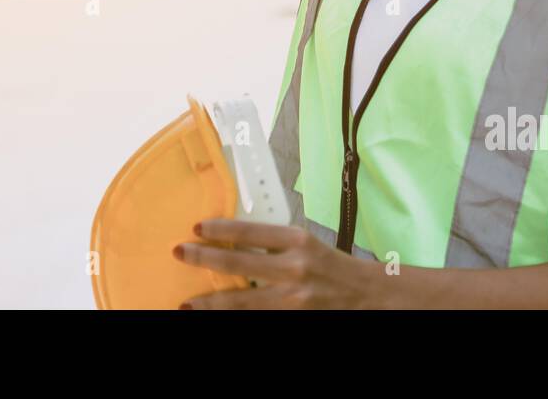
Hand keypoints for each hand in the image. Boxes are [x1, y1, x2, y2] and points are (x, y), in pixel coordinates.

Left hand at [175, 219, 372, 308]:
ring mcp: (293, 299)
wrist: (367, 295)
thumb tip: (233, 241)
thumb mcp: (307, 243)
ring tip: (186, 303)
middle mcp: (295, 268)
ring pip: (242, 302)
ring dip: (210, 303)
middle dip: (204, 259)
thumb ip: (274, 243)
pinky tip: (215, 317)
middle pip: (238, 264)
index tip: (197, 228)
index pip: (250, 231)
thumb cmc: (332, 265)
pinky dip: (234, 318)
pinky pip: (256, 319)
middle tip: (179, 252)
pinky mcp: (293, 319)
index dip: (220, 229)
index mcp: (298, 241)